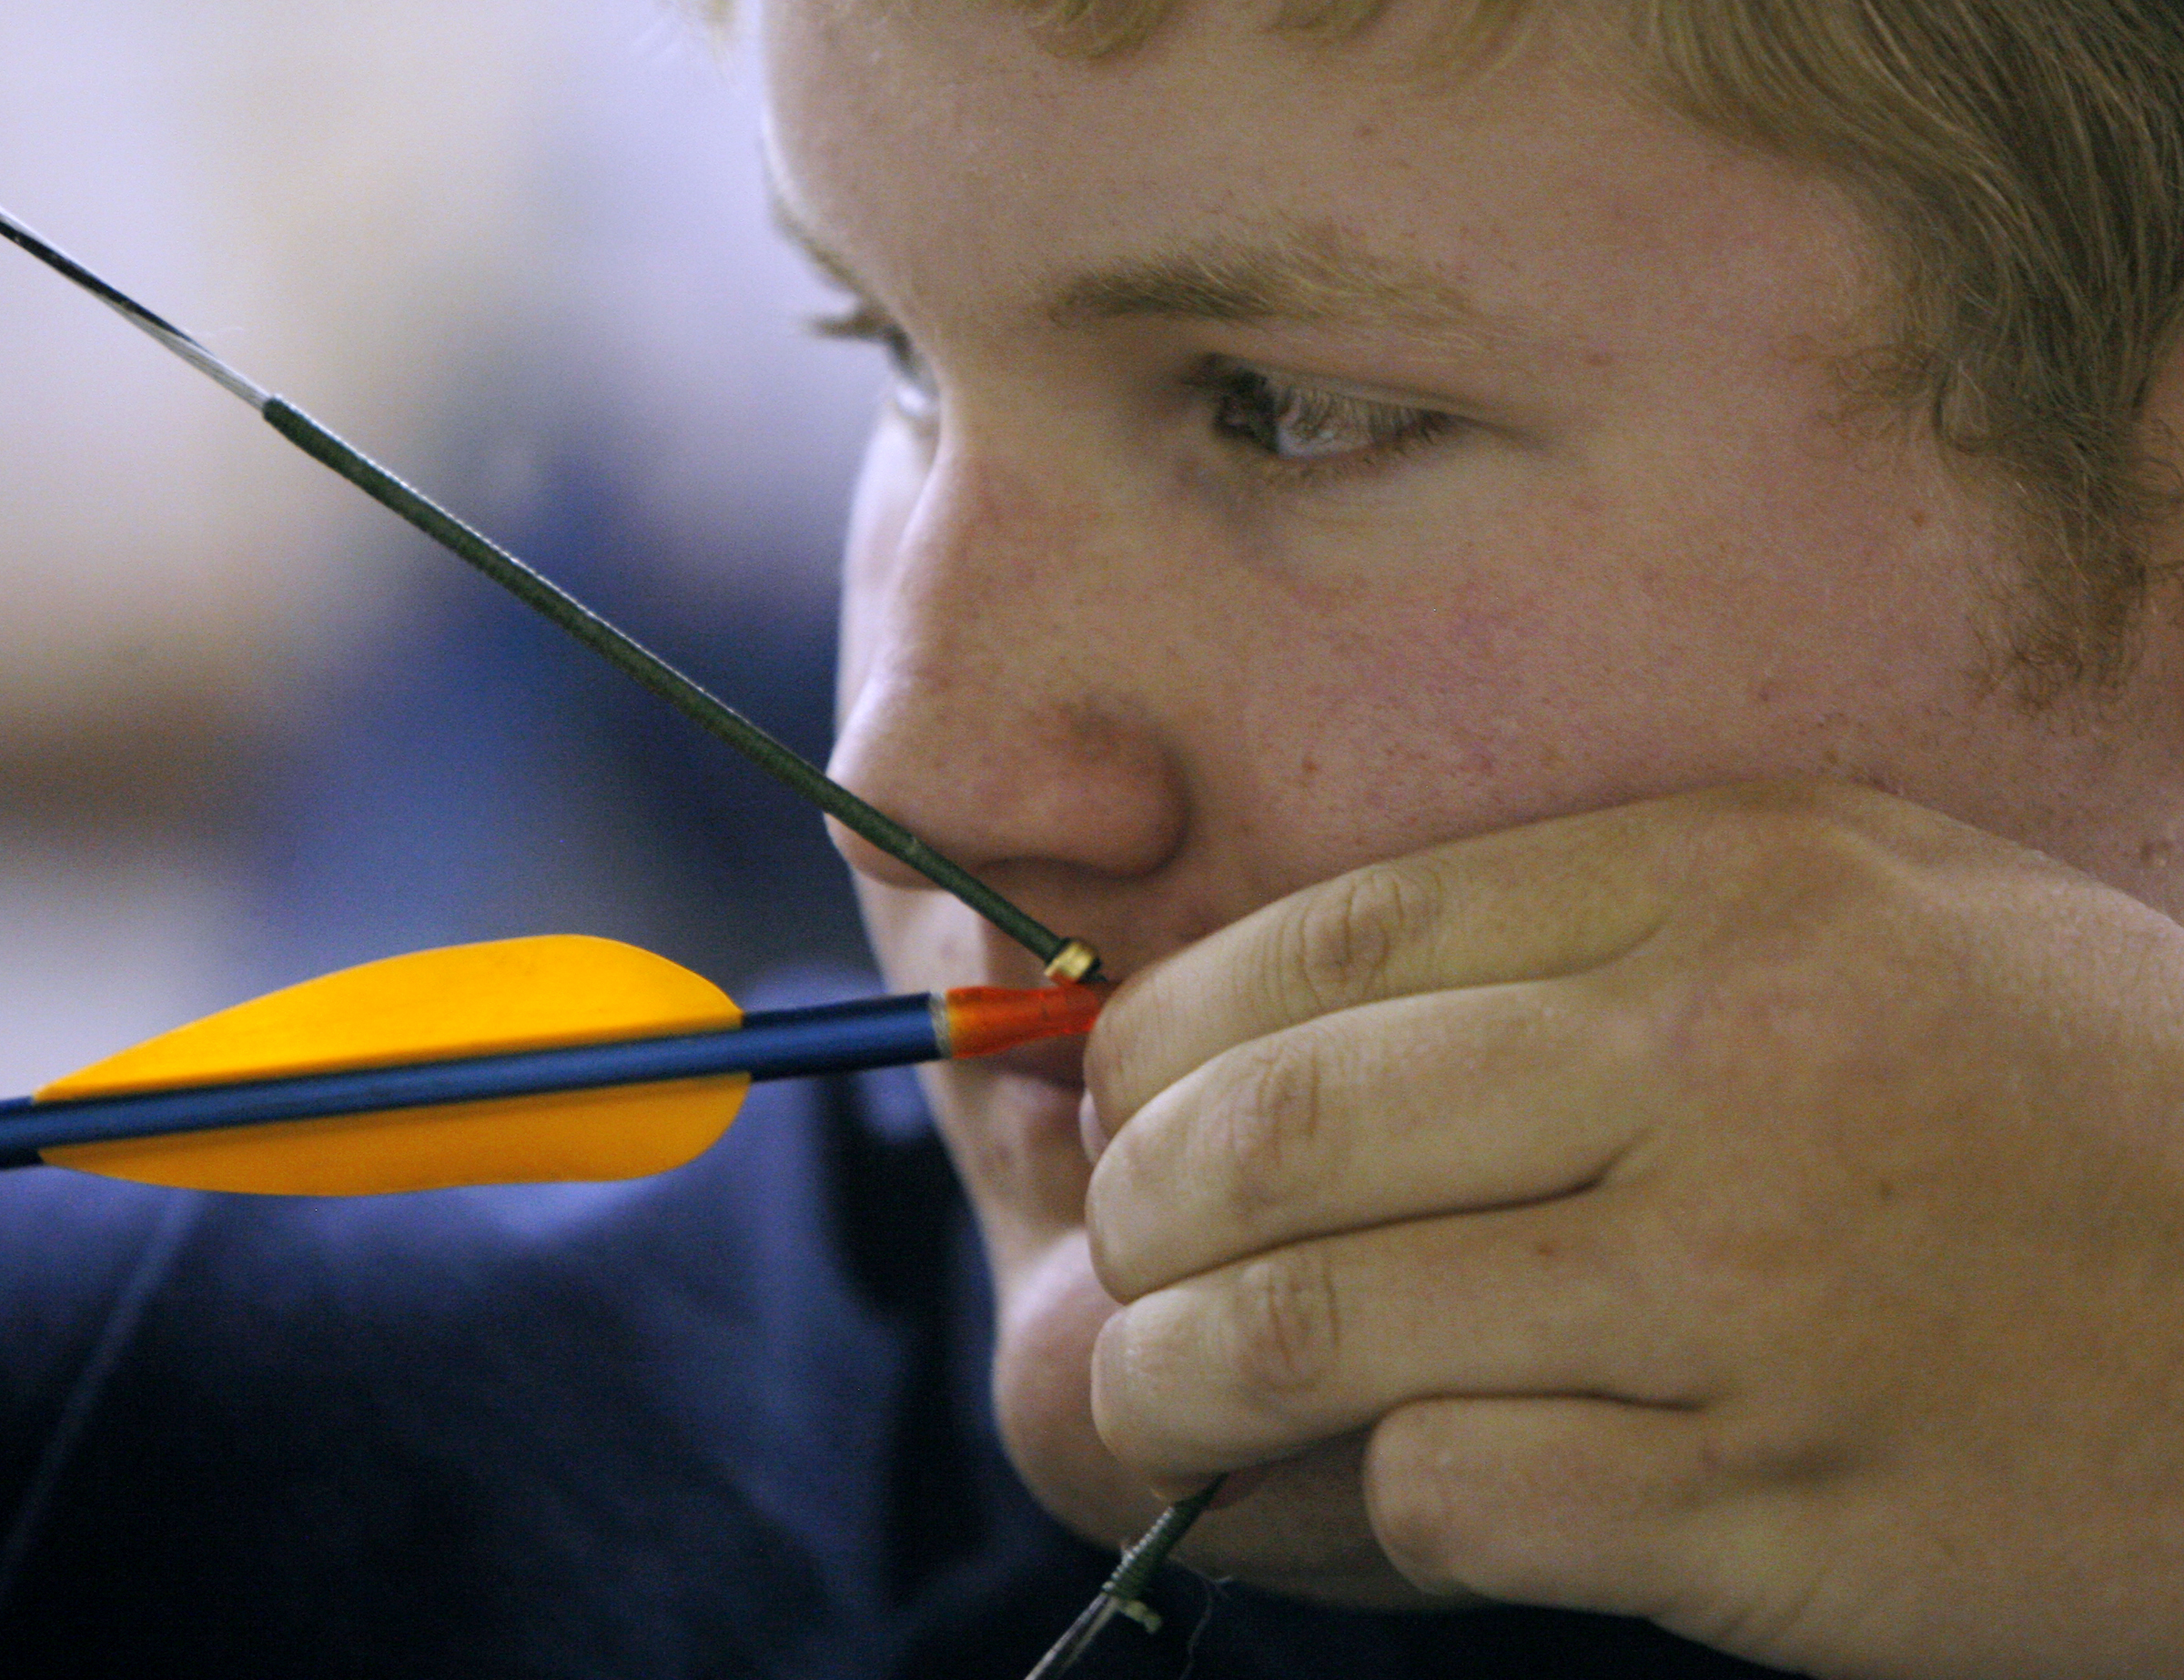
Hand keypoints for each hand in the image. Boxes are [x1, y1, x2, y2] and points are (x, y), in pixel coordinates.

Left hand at [1083, 779, 2183, 1677]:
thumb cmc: (2058, 1083)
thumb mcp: (1857, 894)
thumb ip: (1587, 915)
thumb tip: (1295, 995)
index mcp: (1717, 891)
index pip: (1331, 942)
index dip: (1168, 1026)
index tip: (1123, 1091)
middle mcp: (1710, 1075)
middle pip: (1283, 1135)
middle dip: (1139, 1204)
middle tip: (1126, 1244)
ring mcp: (1741, 1300)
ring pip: (1322, 1331)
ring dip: (1183, 1373)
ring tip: (1157, 1386)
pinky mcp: (1773, 1510)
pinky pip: (1456, 1496)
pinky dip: (1359, 1497)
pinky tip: (1368, 1478)